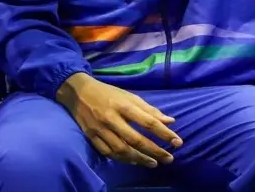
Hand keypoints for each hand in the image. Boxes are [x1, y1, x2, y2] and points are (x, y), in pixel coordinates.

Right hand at [56, 73, 182, 167]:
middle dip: (154, 151)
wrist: (76, 91)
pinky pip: (107, 152)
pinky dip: (121, 159)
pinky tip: (132, 160)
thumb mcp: (128, 95)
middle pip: (135, 139)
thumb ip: (149, 109)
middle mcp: (111, 117)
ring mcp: (99, 128)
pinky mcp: (90, 135)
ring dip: (139, 158)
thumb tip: (170, 121)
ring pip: (121, 149)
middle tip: (169, 159)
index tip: (178, 142)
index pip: (147, 121)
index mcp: (122, 104)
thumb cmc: (107, 92)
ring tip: (153, 163)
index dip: (164, 133)